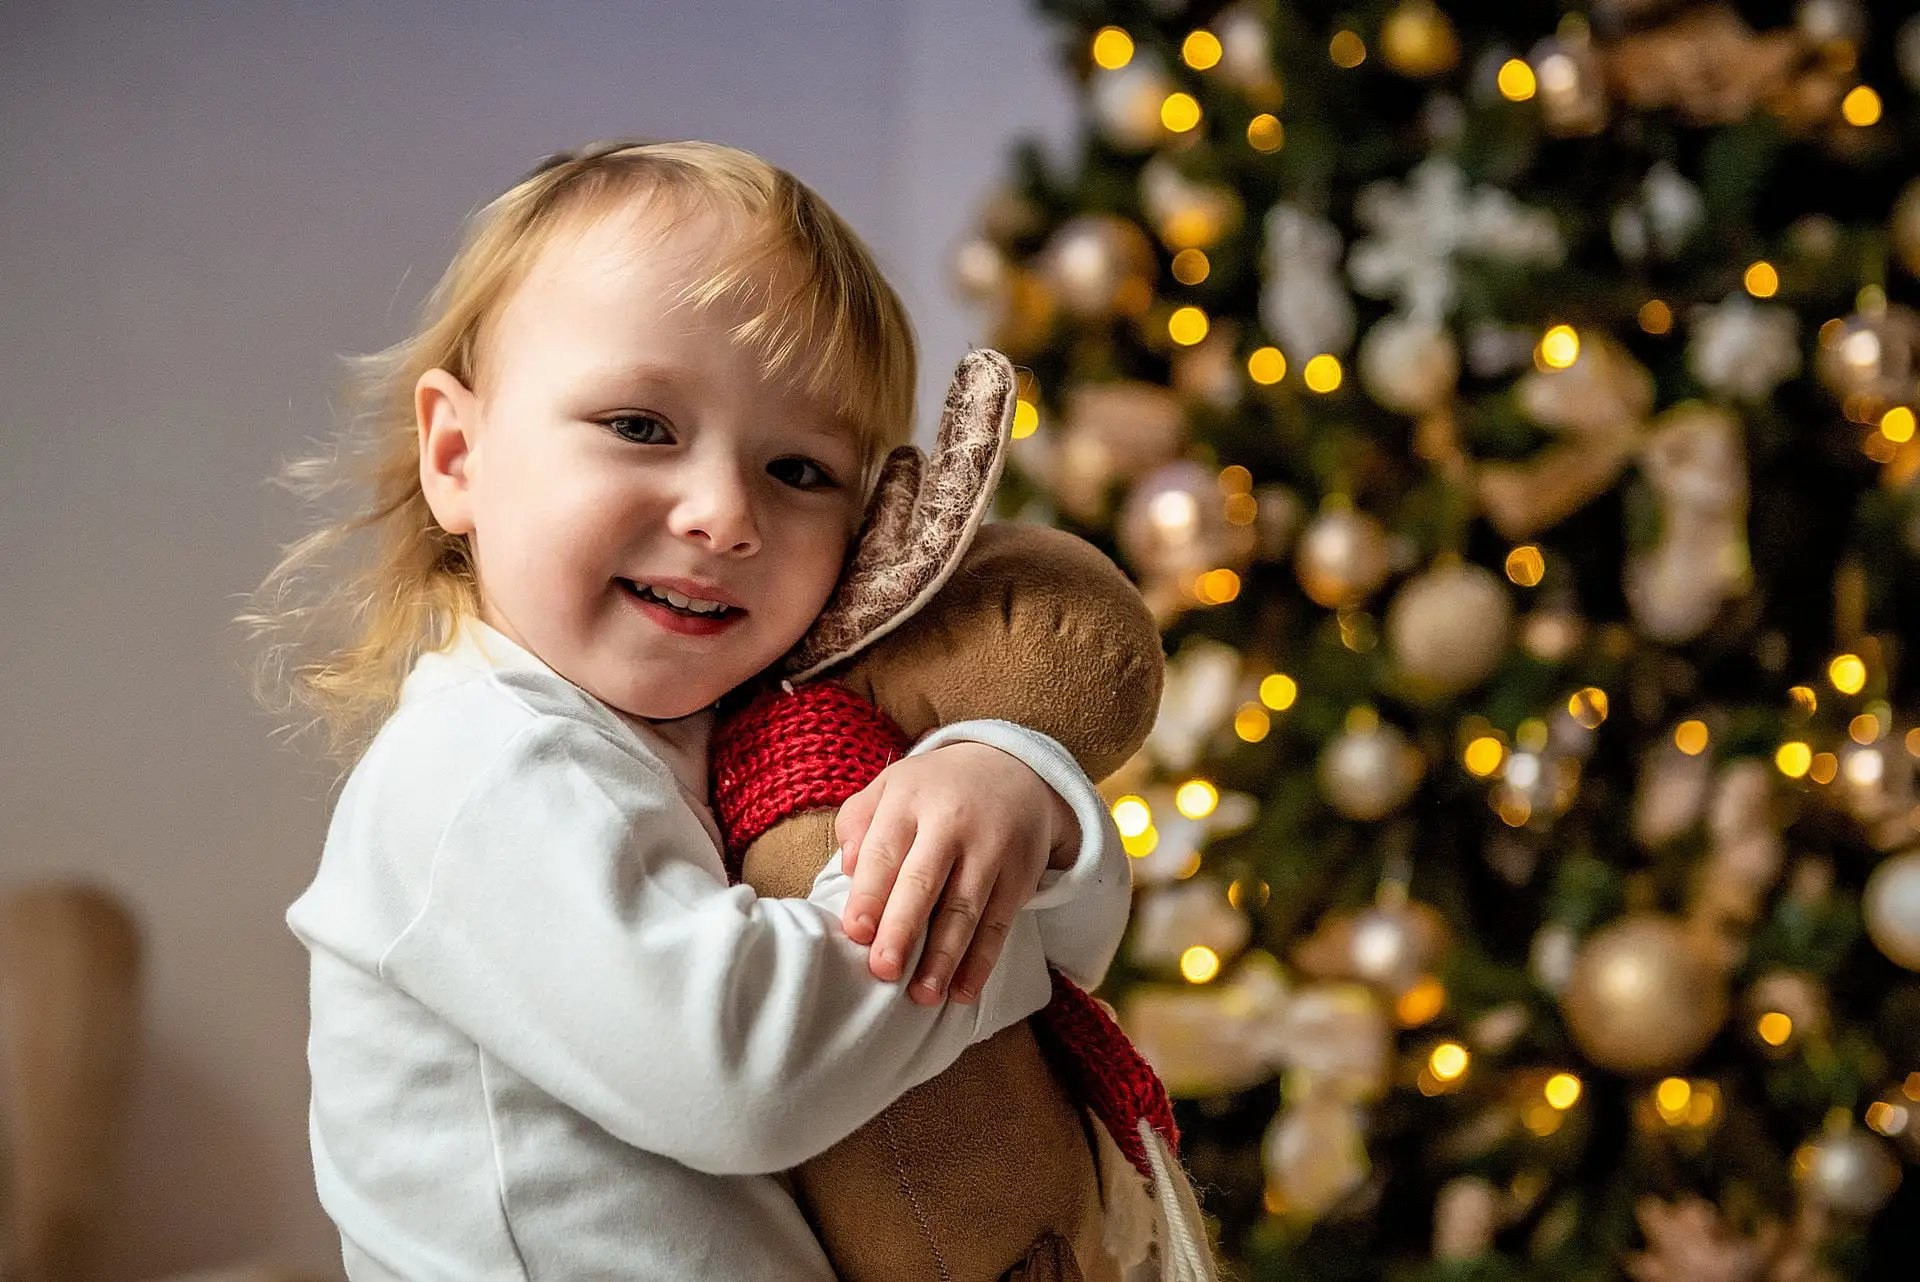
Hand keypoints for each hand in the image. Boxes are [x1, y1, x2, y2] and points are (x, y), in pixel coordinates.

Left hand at [833, 742, 1081, 1004]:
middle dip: (903, 929)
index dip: (869, 894)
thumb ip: (858, 820)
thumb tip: (847, 868)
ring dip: (944, 957)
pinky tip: (963, 991)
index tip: (855, 932)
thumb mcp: (892, 786)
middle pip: (924, 881)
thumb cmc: (935, 791)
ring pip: (965, 909)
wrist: (1015, 770)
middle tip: (884, 970)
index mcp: (910, 799)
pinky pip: (999, 924)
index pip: (885, 851)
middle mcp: (951, 822)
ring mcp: (990, 849)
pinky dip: (982, 961)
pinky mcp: (1019, 875)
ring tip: (922, 996)